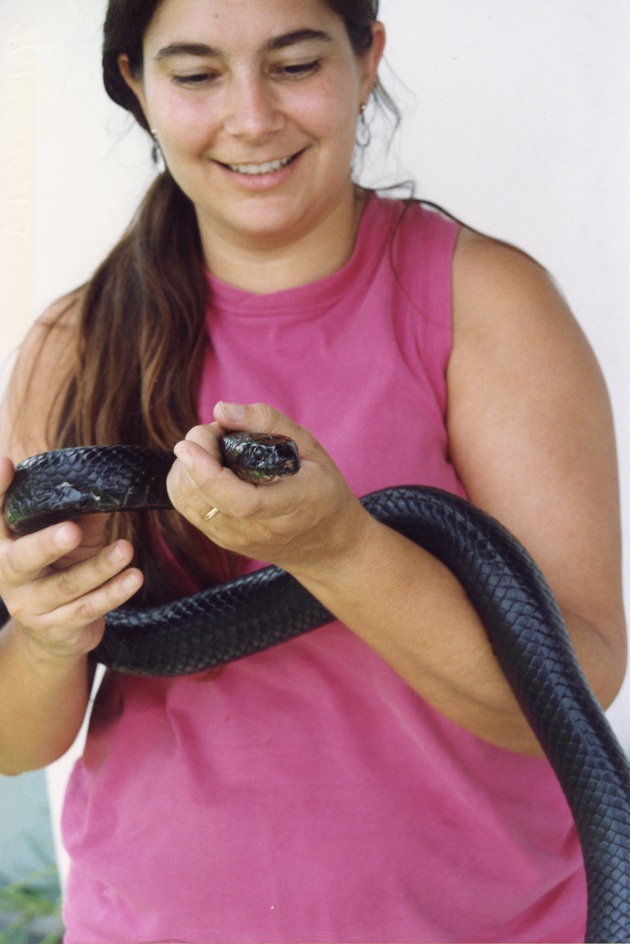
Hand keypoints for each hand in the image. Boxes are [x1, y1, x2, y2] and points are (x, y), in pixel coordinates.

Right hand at [0, 456, 142, 661]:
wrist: (54, 636)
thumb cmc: (61, 572)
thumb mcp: (71, 542)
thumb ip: (82, 516)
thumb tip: (109, 490)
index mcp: (5, 545)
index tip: (7, 465)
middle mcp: (9, 575)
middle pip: (23, 558)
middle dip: (47, 543)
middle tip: (72, 530)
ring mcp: (29, 606)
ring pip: (66, 585)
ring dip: (100, 566)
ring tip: (126, 549)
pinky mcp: (54, 628)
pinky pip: (87, 609)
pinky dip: (113, 593)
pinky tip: (134, 578)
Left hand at [168, 402, 371, 574]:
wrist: (327, 544)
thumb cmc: (322, 488)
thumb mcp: (310, 447)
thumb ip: (268, 423)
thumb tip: (220, 410)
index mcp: (291, 506)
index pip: (240, 500)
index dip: (207, 472)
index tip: (188, 444)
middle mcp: (259, 529)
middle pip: (204, 496)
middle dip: (197, 452)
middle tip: (219, 431)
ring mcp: (236, 539)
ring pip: (187, 501)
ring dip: (187, 465)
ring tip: (216, 448)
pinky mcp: (221, 539)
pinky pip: (187, 507)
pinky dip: (185, 479)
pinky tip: (207, 465)